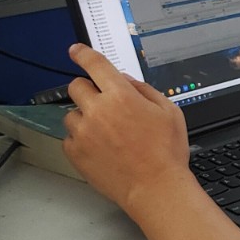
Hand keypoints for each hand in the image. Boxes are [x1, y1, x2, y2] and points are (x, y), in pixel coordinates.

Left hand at [61, 44, 193, 213]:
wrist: (155, 188)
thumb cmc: (166, 153)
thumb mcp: (169, 112)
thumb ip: (144, 90)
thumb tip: (125, 81)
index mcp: (121, 96)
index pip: (94, 64)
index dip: (82, 54)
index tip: (76, 51)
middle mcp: (98, 110)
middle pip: (76, 86)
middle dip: (87, 90)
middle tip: (102, 104)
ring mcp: (84, 132)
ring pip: (71, 114)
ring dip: (84, 118)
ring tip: (105, 134)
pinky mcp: (75, 153)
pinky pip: (69, 138)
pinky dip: (81, 140)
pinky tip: (100, 149)